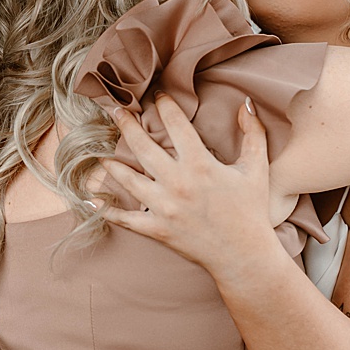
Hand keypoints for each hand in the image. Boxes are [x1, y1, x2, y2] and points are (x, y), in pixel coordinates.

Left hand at [93, 94, 289, 276]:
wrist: (244, 255)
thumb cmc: (250, 210)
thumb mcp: (257, 169)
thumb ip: (253, 133)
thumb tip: (245, 103)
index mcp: (200, 165)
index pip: (176, 125)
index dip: (165, 106)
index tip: (157, 95)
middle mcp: (177, 183)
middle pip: (142, 147)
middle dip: (127, 125)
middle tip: (116, 111)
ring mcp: (164, 207)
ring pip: (127, 179)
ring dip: (112, 164)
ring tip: (101, 151)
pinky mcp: (156, 229)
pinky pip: (125, 218)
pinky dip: (107, 210)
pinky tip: (92, 200)